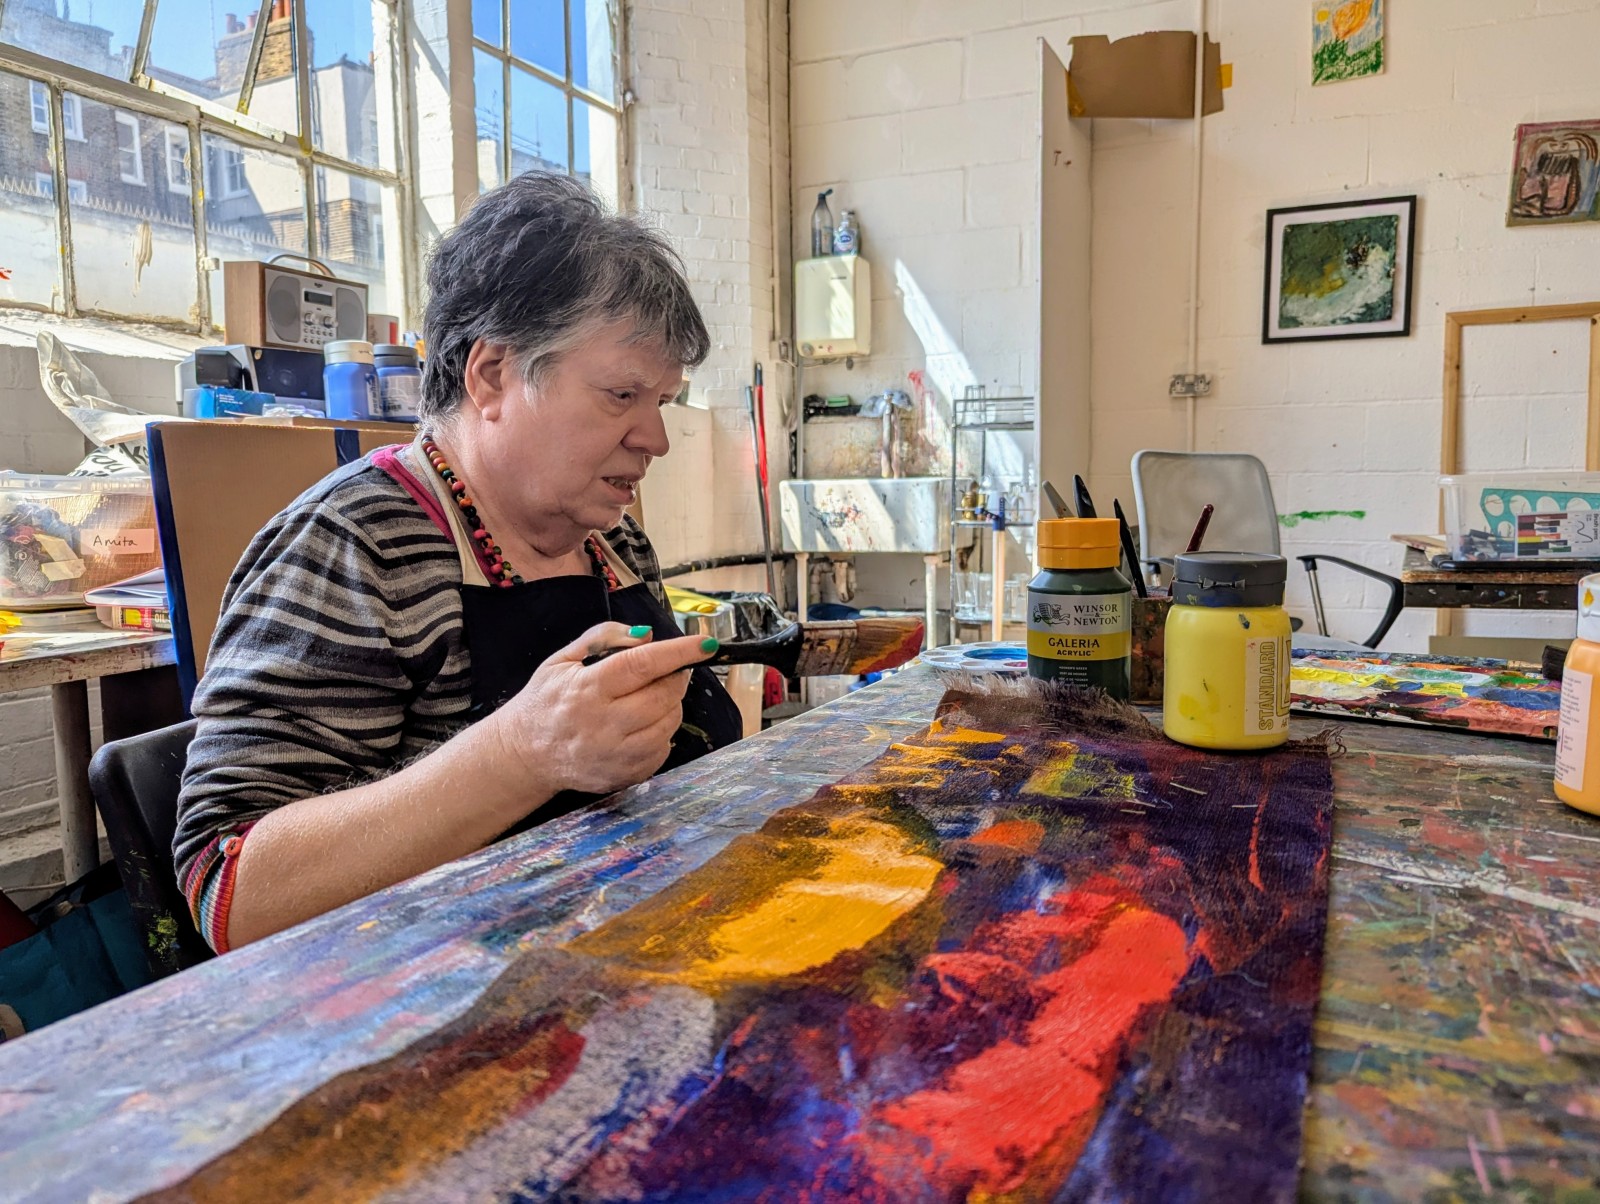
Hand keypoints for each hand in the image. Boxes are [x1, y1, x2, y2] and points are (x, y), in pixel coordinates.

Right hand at [489, 622, 716, 797]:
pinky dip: (661, 732)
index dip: (678, 652)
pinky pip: (663, 749)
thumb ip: (604, 638)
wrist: (524, 755)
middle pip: (664, 695)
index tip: (705, 644)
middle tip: (667, 670)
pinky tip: (639, 725)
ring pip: (669, 723)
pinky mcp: (624, 775)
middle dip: (676, 677)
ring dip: (669, 704)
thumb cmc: (545, 702)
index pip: (642, 665)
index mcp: (588, 689)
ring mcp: (616, 755)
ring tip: (646, 698)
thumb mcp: (563, 659)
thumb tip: (647, 635)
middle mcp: (604, 725)